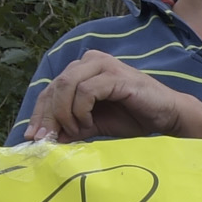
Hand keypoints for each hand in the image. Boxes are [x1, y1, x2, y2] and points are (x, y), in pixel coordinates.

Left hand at [27, 50, 201, 141]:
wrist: (167, 116)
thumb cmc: (134, 117)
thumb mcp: (94, 124)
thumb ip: (72, 127)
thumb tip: (45, 139)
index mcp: (83, 69)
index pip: (51, 88)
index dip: (39, 113)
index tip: (33, 137)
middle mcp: (90, 61)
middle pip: (55, 86)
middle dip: (47, 116)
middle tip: (46, 139)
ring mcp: (103, 65)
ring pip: (66, 85)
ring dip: (64, 113)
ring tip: (75, 131)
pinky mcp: (115, 75)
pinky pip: (86, 91)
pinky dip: (81, 110)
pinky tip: (88, 123)